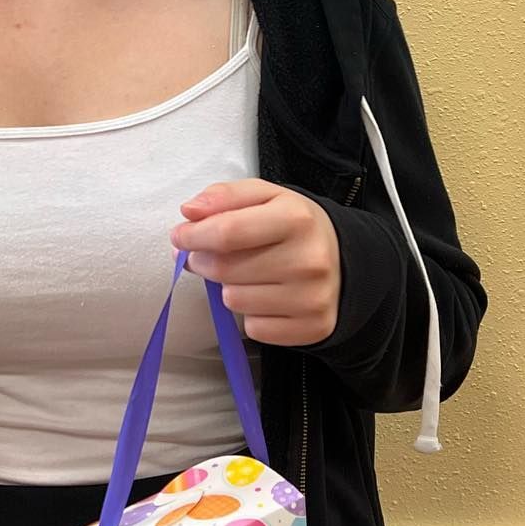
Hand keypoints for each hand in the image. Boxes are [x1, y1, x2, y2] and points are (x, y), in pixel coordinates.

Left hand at [169, 181, 341, 345]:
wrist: (344, 260)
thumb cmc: (292, 226)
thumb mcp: (265, 196)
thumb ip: (225, 196)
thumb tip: (189, 211)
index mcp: (296, 218)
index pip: (227, 231)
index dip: (193, 235)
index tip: (180, 236)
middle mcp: (308, 260)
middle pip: (224, 269)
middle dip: (204, 261)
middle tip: (208, 255)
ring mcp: (312, 298)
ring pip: (234, 301)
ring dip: (229, 288)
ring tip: (247, 274)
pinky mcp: (313, 328)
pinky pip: (254, 329)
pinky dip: (251, 314)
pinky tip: (267, 296)